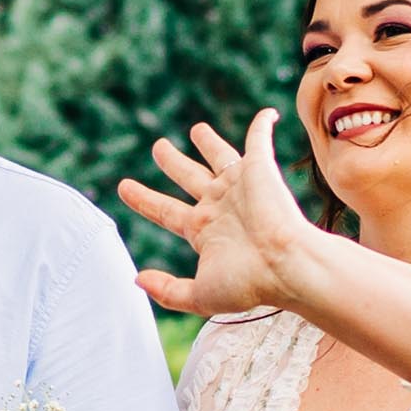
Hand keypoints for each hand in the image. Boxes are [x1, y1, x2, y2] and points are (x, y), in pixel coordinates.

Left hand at [118, 109, 318, 315]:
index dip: (143, 199)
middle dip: (171, 162)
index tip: (123, 188)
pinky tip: (267, 115)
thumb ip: (168, 290)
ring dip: (208, 141)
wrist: (286, 267)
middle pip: (188, 177)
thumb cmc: (249, 283)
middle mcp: (219, 206)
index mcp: (203, 231)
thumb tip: (137, 280)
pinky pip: (259, 140)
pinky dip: (262, 126)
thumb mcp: (200, 295)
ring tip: (196, 129)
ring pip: (218, 155)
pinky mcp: (261, 170)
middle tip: (158, 147)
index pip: (165, 211)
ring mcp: (239, 187)